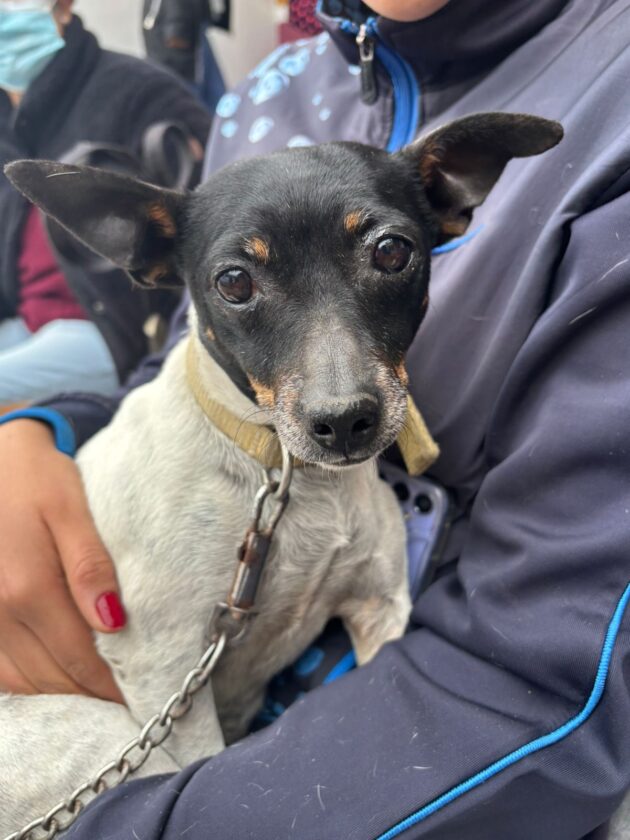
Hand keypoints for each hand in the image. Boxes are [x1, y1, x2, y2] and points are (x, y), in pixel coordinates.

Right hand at [0, 419, 124, 701]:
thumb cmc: (35, 480)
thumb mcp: (70, 509)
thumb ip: (89, 566)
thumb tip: (114, 622)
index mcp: (27, 588)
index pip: (81, 658)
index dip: (113, 684)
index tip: (142, 695)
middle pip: (53, 677)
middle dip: (93, 693)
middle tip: (130, 701)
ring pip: (24, 682)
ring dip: (62, 693)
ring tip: (99, 693)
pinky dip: (29, 681)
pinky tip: (56, 676)